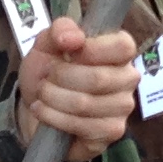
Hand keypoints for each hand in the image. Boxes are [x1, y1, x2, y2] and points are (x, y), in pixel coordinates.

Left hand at [18, 21, 142, 161]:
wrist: (34, 107)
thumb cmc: (47, 71)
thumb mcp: (46, 44)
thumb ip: (59, 30)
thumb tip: (74, 37)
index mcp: (119, 51)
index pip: (123, 46)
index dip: (91, 50)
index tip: (67, 53)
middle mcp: (128, 78)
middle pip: (98, 78)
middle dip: (60, 78)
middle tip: (46, 78)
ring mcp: (123, 107)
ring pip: (86, 104)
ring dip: (53, 98)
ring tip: (43, 94)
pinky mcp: (112, 131)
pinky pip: (83, 126)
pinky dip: (54, 117)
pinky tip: (44, 111)